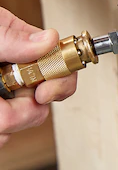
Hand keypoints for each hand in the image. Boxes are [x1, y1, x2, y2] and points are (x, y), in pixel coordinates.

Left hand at [0, 8, 76, 147]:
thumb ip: (11, 34)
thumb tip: (49, 39)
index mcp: (19, 51)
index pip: (61, 67)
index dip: (60, 82)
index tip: (44, 91)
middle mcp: (15, 76)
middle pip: (45, 103)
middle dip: (28, 112)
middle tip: (5, 109)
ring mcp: (5, 96)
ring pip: (25, 122)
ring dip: (9, 124)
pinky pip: (6, 135)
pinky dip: (1, 134)